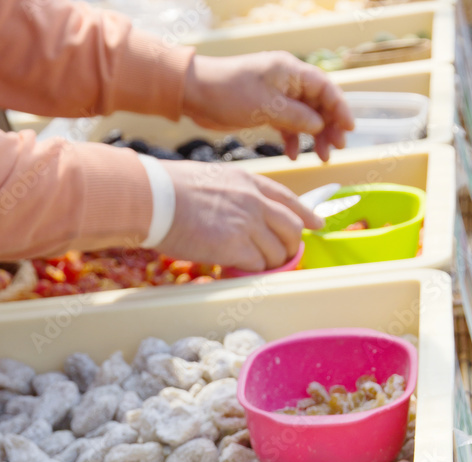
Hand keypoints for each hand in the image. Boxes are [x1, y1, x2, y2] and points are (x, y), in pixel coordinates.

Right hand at [156, 160, 322, 271]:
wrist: (156, 197)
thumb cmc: (171, 189)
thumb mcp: (212, 179)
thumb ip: (233, 195)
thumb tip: (238, 215)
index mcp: (249, 181)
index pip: (288, 199)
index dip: (306, 214)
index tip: (315, 224)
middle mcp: (254, 201)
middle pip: (291, 228)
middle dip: (292, 246)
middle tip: (285, 256)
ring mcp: (247, 223)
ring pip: (277, 251)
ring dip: (271, 263)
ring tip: (259, 267)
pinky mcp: (235, 246)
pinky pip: (258, 265)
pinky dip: (253, 271)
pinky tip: (242, 270)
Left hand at [182, 51, 354, 161]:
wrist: (197, 94)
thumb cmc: (228, 92)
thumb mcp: (266, 106)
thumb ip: (295, 117)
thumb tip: (319, 126)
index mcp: (291, 72)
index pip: (326, 88)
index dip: (340, 108)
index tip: (348, 130)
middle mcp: (287, 82)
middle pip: (319, 104)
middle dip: (329, 127)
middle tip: (334, 150)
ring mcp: (277, 97)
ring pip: (305, 117)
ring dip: (314, 137)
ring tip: (321, 157)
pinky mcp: (266, 111)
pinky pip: (288, 125)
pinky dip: (293, 140)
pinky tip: (293, 155)